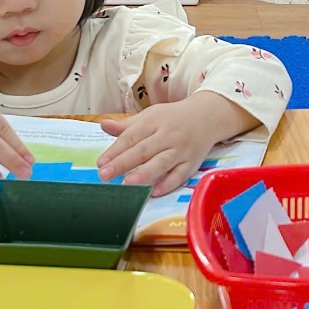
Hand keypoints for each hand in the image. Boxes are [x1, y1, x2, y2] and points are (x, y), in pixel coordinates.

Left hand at [99, 92, 255, 195]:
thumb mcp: (150, 116)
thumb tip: (103, 125)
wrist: (208, 116)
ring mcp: (182, 149)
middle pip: (143, 150)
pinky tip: (155, 192)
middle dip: (123, 163)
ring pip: (162, 162)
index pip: (131, 137)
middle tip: (104, 175)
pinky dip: (168, 183)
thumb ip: (127, 125)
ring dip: (145, 173)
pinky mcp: (193, 162)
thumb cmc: (173, 118)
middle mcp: (168, 135)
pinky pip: (181, 174)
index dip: (115, 150)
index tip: (100, 163)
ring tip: (127, 183)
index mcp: (154, 121)